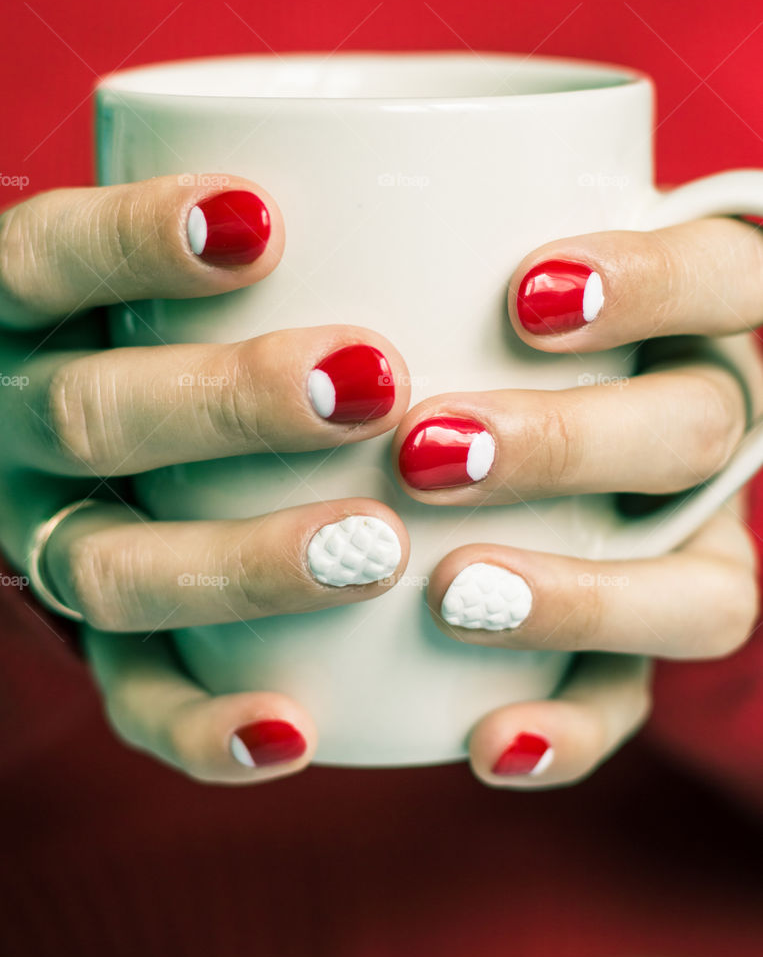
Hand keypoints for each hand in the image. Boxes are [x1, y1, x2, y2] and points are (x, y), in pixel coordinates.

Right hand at [0, 175, 410, 783]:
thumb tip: (493, 159)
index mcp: (30, 307)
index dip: (135, 237)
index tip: (265, 216)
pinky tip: (296, 732)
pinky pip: (128, 698)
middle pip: (89, 413)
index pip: (46, 256)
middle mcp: (19, 422)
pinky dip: (204, 724)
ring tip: (373, 546)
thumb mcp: (193, 244)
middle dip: (225, 399)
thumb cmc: (184, 310)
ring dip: (237, 563)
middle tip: (373, 379)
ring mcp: (49, 537)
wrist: (94, 430)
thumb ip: (290, 217)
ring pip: (109, 569)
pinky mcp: (95, 641)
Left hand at [394, 216, 762, 786]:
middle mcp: (695, 421)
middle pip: (699, 427)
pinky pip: (632, 703)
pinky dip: (570, 730)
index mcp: (678, 311)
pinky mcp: (629, 643)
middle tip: (428, 451)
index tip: (526, 294)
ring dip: (583, 597)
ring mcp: (679, 540)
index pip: (722, 274)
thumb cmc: (424, 319)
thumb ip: (398, 243)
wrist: (439, 421)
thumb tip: (242, 213)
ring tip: (457, 595)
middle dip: (571, 441)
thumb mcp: (420, 262)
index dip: (653, 284)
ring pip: (702, 590)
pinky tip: (490, 743)